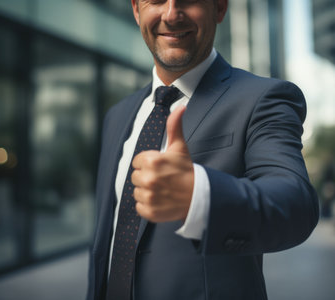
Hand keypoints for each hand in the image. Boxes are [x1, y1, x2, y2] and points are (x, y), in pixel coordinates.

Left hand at [131, 105, 193, 222]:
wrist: (199, 196)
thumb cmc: (187, 171)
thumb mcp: (180, 147)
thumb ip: (175, 126)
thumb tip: (181, 107)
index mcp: (152, 161)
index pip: (137, 162)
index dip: (148, 164)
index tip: (161, 167)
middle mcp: (148, 179)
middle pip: (135, 177)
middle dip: (147, 177)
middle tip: (163, 179)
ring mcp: (149, 196)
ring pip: (136, 192)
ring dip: (146, 192)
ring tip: (162, 190)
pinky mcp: (150, 211)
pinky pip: (139, 207)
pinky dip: (148, 206)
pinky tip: (160, 201)